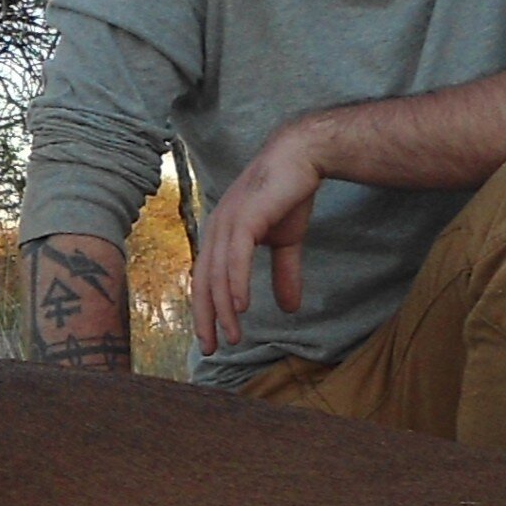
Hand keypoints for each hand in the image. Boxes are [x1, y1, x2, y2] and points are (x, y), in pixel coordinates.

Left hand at [191, 122, 326, 353]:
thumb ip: (284, 275)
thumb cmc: (289, 195)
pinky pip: (235, 257)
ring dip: (223, 308)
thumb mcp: (287, 243)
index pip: (206, 280)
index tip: (212, 340)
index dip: (206, 311)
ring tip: (232, 336)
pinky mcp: (245, 217)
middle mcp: (216, 229)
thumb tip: (289, 310)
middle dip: (205, 317)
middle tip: (211, 348)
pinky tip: (240, 306)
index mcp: (220, 235)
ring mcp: (228, 222)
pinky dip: (235, 283)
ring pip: (219, 274)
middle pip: (203, 282)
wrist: (302, 158)